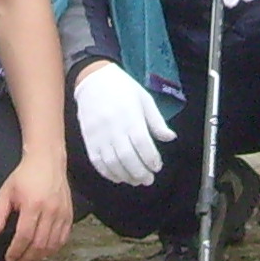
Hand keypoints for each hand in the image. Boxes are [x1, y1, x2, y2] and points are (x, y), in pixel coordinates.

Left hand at [0, 149, 74, 260]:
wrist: (48, 161)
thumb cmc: (25, 176)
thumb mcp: (6, 192)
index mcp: (33, 204)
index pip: (24, 236)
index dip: (16, 251)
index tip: (9, 258)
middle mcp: (50, 210)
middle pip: (39, 244)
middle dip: (26, 258)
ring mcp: (62, 213)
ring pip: (52, 244)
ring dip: (39, 256)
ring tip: (28, 258)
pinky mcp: (69, 214)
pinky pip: (63, 238)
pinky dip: (53, 249)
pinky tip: (43, 251)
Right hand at [72, 62, 174, 187]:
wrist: (93, 79)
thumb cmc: (123, 88)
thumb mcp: (145, 99)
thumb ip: (156, 121)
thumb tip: (170, 137)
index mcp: (131, 117)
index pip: (143, 144)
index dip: (151, 159)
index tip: (157, 166)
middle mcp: (115, 129)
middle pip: (128, 158)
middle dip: (140, 173)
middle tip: (148, 180)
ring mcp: (100, 135)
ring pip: (112, 163)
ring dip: (125, 176)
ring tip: (135, 180)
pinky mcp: (88, 139)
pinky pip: (97, 162)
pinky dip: (107, 173)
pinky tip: (118, 177)